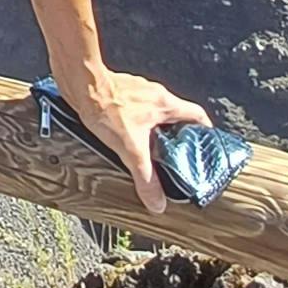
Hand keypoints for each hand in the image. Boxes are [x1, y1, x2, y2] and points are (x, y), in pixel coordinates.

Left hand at [59, 67, 213, 218]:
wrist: (80, 84)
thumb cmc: (105, 107)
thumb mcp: (131, 150)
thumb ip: (146, 178)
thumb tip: (157, 203)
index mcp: (166, 104)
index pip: (198, 115)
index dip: (205, 130)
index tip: (206, 144)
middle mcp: (155, 94)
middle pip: (177, 115)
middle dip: (178, 134)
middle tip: (176, 153)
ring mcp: (138, 91)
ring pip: (155, 112)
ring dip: (155, 129)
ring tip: (150, 148)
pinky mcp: (121, 92)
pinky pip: (136, 108)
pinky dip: (136, 122)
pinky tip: (126, 134)